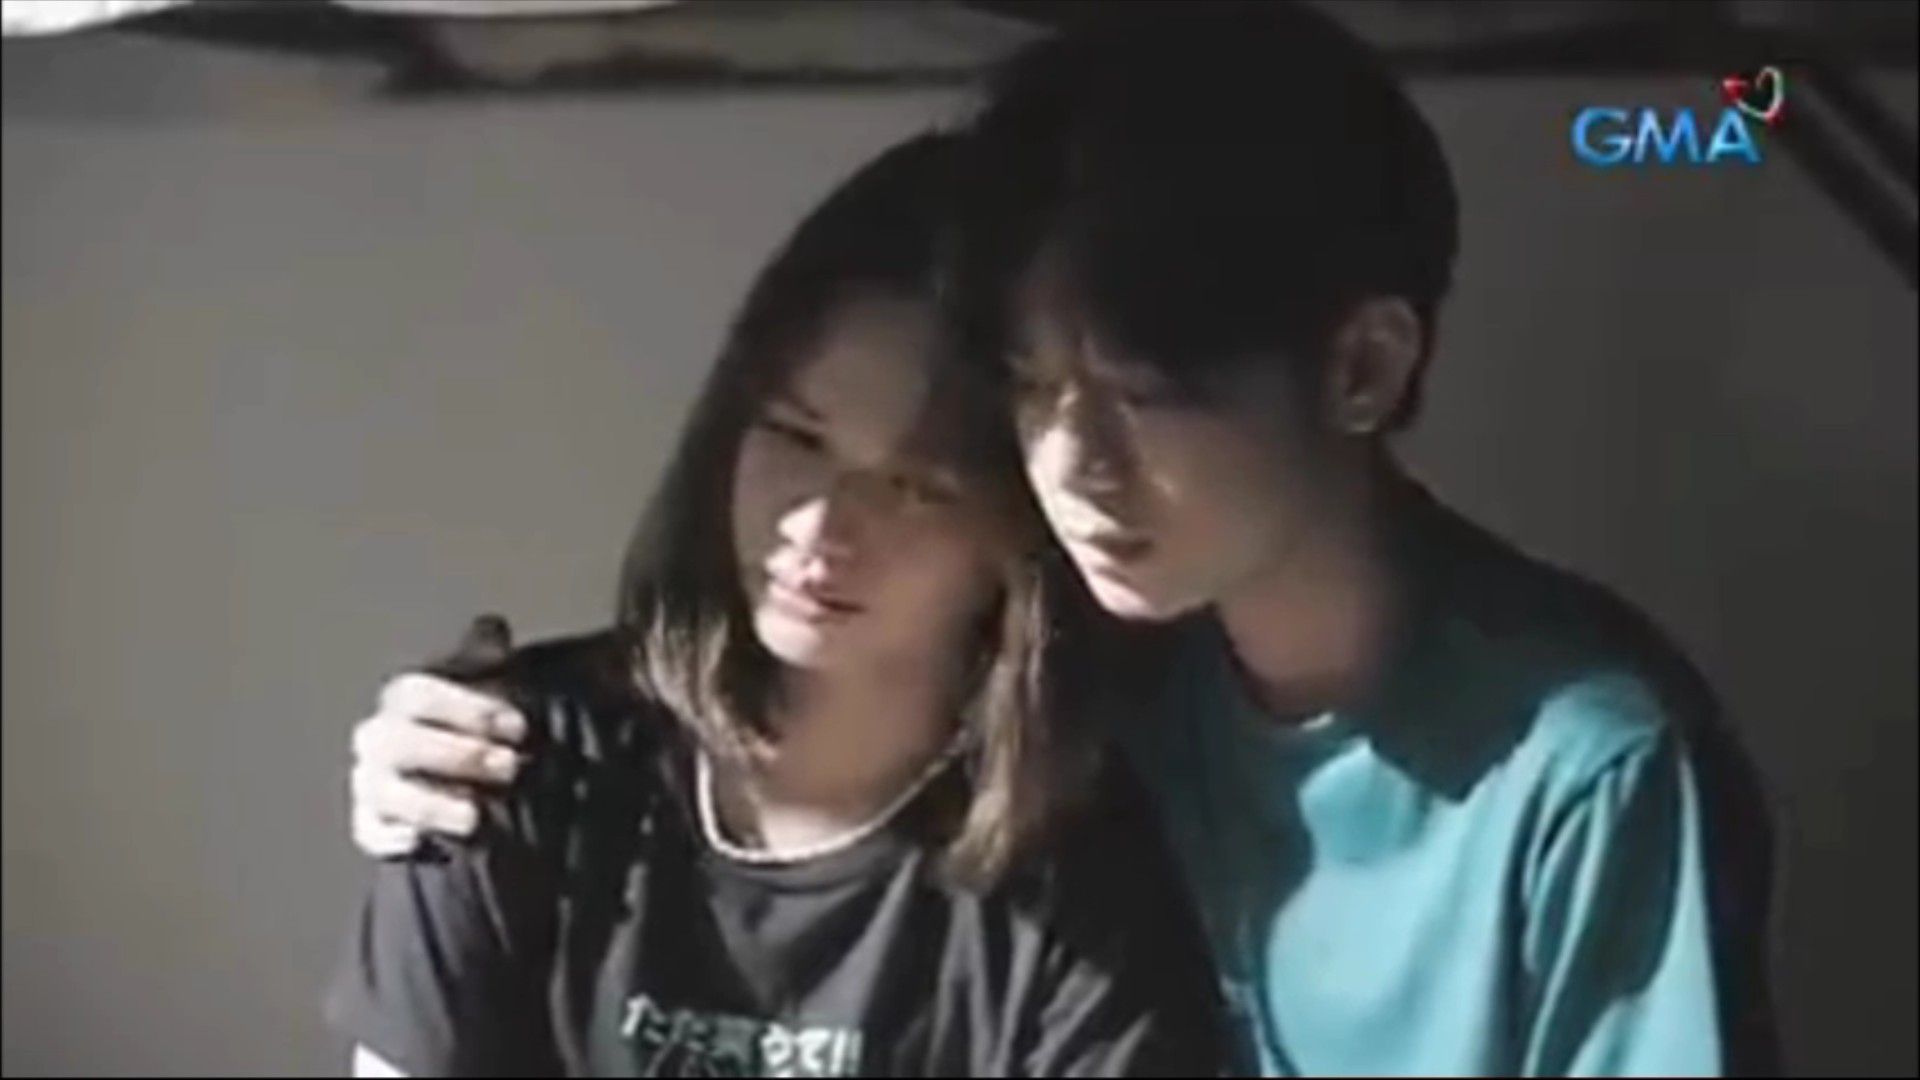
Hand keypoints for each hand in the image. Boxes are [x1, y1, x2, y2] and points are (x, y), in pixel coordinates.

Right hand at [348, 615, 527, 857]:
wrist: (471, 785)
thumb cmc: (483, 730)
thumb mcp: (491, 691)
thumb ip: (487, 658)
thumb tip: (492, 624)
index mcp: (406, 700)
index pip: (418, 693)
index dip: (467, 708)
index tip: (518, 727)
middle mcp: (381, 737)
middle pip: (398, 741)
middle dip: (456, 754)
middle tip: (509, 767)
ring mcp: (371, 781)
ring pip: (381, 789)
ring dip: (429, 802)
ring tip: (475, 817)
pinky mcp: (373, 825)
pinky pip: (369, 831)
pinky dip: (391, 837)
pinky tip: (421, 842)